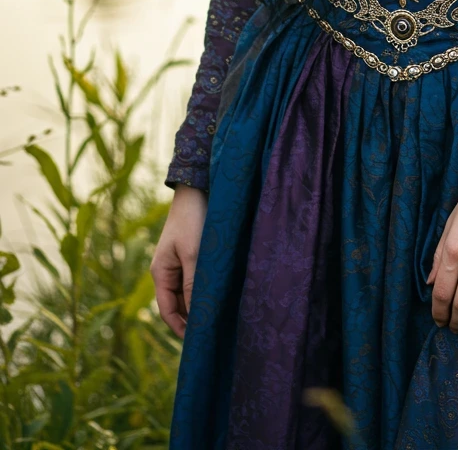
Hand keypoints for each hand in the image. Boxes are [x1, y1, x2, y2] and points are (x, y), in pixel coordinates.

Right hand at [150, 183, 208, 338]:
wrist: (197, 189)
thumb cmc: (193, 220)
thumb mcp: (194, 254)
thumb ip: (193, 284)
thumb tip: (196, 314)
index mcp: (161, 273)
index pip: (168, 310)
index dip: (180, 328)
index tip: (197, 342)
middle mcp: (168, 271)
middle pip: (178, 303)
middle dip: (192, 317)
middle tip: (213, 333)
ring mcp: (180, 262)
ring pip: (189, 292)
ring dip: (201, 302)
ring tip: (220, 317)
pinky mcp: (192, 254)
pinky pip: (196, 278)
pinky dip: (205, 288)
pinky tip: (221, 294)